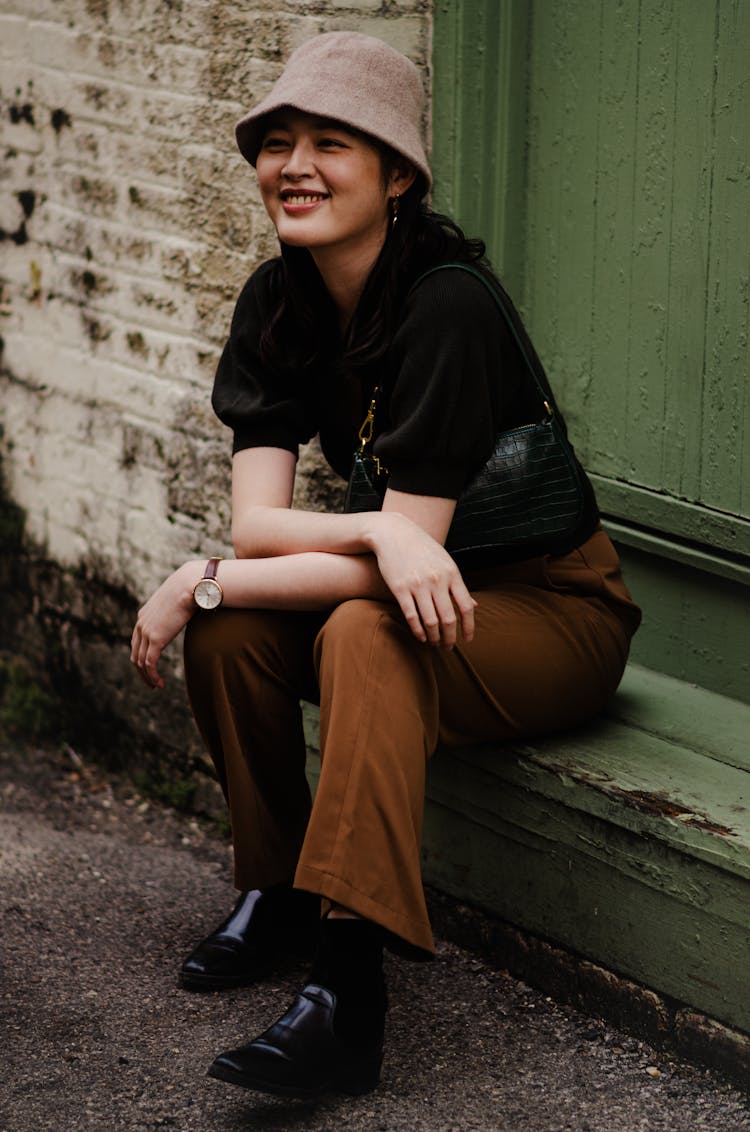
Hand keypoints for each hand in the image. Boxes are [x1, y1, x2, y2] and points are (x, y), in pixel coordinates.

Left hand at [130, 562, 200, 688]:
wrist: (190, 585)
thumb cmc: (190, 591)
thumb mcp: (179, 602)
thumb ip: (177, 611)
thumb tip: (191, 610)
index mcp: (143, 616)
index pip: (136, 641)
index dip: (142, 656)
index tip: (151, 667)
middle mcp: (141, 624)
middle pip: (135, 654)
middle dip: (141, 671)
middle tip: (151, 682)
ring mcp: (146, 632)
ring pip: (141, 662)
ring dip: (147, 677)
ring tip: (156, 686)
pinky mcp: (155, 639)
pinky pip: (149, 664)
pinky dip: (152, 676)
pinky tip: (160, 684)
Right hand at [370, 513, 475, 647]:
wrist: (393, 533)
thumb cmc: (422, 549)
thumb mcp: (445, 562)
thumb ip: (458, 585)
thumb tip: (474, 605)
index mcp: (452, 574)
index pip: (466, 607)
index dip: (469, 627)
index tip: (468, 639)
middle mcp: (437, 580)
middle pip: (448, 618)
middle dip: (450, 637)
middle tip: (449, 647)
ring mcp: (418, 585)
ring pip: (430, 620)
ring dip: (434, 636)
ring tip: (435, 643)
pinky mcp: (400, 588)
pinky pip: (411, 615)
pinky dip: (417, 630)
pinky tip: (421, 637)